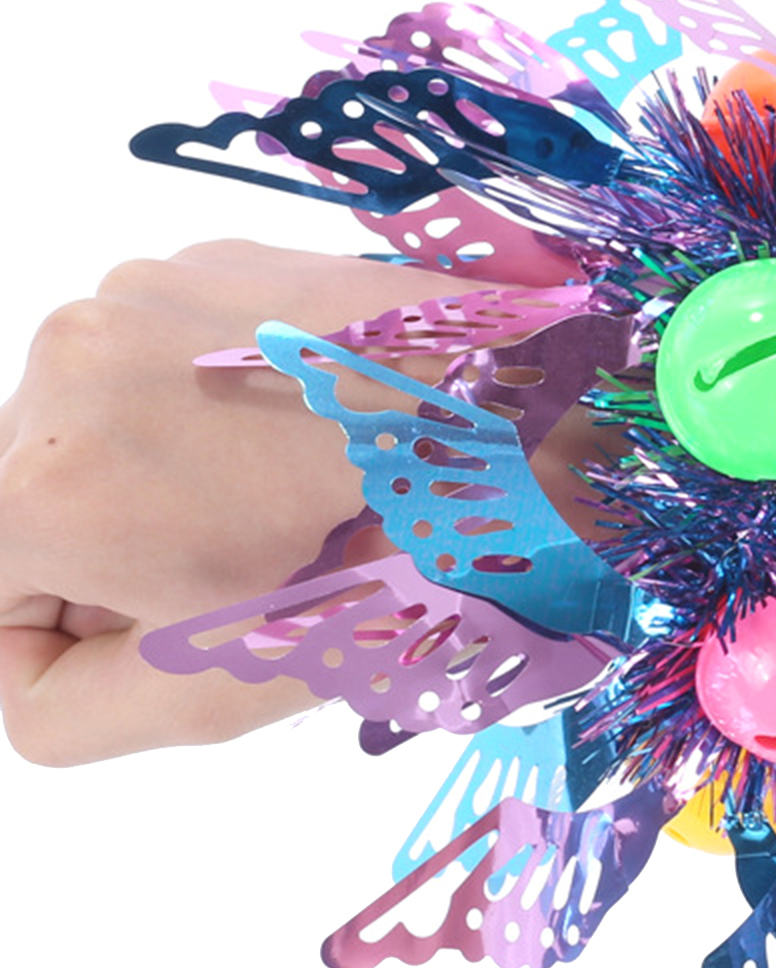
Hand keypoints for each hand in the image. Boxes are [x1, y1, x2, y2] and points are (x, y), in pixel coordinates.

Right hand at [0, 240, 570, 764]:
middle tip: (258, 560)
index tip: (178, 624)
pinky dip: (206, 401)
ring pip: (96, 423)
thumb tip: (16, 664)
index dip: (75, 634)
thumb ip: (62, 709)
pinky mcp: (209, 257)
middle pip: (34, 497)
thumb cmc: (393, 559)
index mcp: (39, 485)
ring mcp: (136, 290)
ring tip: (292, 489)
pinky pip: (158, 355)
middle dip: (124, 548)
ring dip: (166, 473)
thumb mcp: (214, 687)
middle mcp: (58, 362)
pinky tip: (304, 426)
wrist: (531, 419)